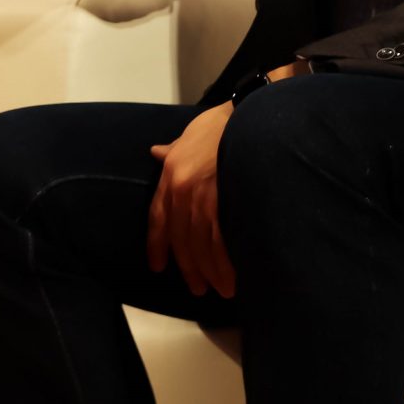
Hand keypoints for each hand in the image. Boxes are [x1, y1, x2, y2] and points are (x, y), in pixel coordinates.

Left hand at [148, 100, 237, 298]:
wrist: (247, 114)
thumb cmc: (220, 123)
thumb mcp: (188, 135)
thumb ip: (173, 150)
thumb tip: (156, 152)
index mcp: (170, 175)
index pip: (158, 218)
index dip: (157, 245)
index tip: (157, 266)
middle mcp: (182, 189)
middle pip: (181, 238)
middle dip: (190, 267)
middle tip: (198, 288)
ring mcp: (203, 195)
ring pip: (202, 244)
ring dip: (211, 271)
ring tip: (221, 289)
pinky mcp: (225, 200)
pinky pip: (222, 239)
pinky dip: (227, 261)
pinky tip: (233, 276)